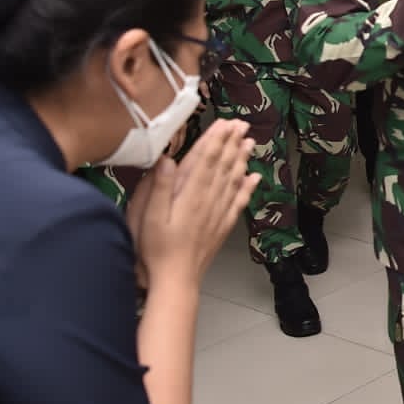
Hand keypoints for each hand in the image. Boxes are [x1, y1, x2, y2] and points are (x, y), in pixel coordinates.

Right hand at [134, 118, 256, 287]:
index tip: (224, 123)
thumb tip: (167, 159)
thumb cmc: (157, 250)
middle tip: (241, 124)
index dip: (216, 140)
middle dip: (232, 143)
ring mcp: (218, 213)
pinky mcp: (223, 225)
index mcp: (190, 196)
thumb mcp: (148, 218)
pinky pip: (239, 201)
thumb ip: (159, 188)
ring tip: (250, 142)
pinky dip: (248, 187)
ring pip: (234, 180)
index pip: (206, 161)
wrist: (176, 280)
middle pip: (223, 166)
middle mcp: (209, 201)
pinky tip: (254, 177)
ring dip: (242, 159)